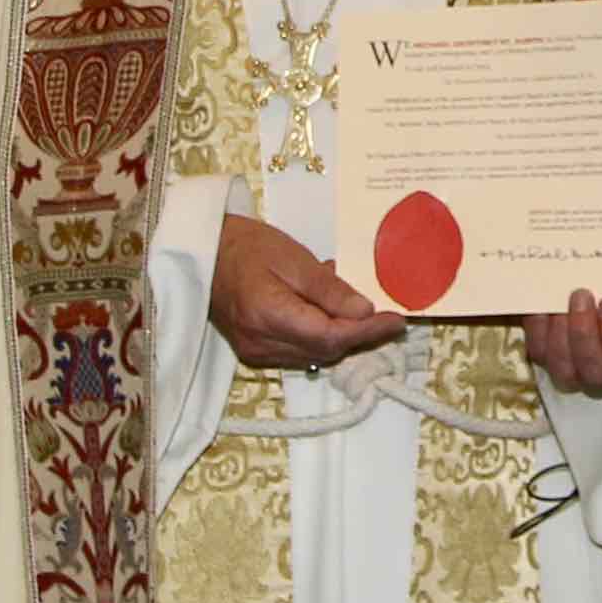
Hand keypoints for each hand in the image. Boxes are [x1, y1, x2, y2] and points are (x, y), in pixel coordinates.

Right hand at [211, 212, 404, 372]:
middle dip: (360, 336)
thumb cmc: (247, 247)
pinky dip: (321, 337)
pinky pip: (300, 352)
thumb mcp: (293, 258)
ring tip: (361, 311)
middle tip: (387, 317)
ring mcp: (256, 352)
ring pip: (315, 355)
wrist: (204, 254)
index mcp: (269, 315)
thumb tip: (365, 313)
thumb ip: (329, 289)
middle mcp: (261, 343)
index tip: (396, 320)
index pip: (330, 336)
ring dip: (342, 338)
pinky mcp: (254, 352)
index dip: (367, 332)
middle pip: (325, 351)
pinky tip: (328, 314)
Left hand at [523, 291, 601, 396]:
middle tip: (580, 296)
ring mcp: (572, 371)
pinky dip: (538, 327)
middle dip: (584, 333)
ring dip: (560, 332)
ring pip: (563, 367)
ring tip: (560, 301)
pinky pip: (538, 351)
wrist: (594, 290)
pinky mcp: (546, 358)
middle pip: (594, 371)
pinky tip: (542, 306)